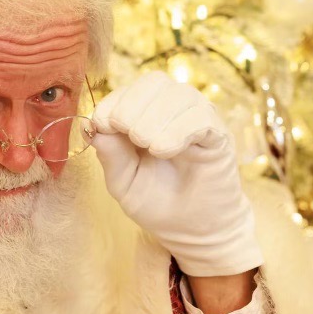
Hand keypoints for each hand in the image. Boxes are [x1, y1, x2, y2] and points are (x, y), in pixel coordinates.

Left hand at [92, 71, 262, 276]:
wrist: (191, 232)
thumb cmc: (157, 202)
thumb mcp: (123, 182)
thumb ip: (110, 154)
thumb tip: (94, 126)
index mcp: (145, 116)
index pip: (129, 90)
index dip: (112, 103)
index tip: (103, 126)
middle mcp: (173, 111)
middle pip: (154, 82)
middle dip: (132, 107)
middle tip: (130, 138)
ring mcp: (198, 120)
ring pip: (179, 94)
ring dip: (155, 118)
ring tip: (150, 148)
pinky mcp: (218, 135)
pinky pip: (201, 117)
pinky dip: (179, 129)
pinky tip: (165, 150)